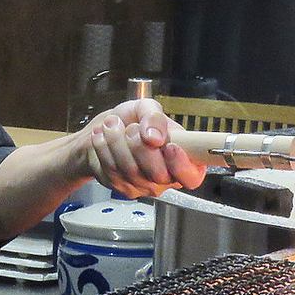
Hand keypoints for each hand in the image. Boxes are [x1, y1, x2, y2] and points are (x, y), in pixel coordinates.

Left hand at [84, 98, 205, 197]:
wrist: (104, 128)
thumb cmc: (130, 120)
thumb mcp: (146, 108)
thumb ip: (155, 117)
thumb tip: (155, 135)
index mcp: (182, 158)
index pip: (192, 175)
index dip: (182, 164)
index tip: (169, 146)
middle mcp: (165, 177)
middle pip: (159, 174)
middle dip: (140, 146)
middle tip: (132, 128)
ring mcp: (142, 185)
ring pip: (131, 171)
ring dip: (117, 141)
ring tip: (112, 125)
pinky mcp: (120, 187)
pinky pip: (112, 171)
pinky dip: (104, 148)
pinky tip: (103, 137)